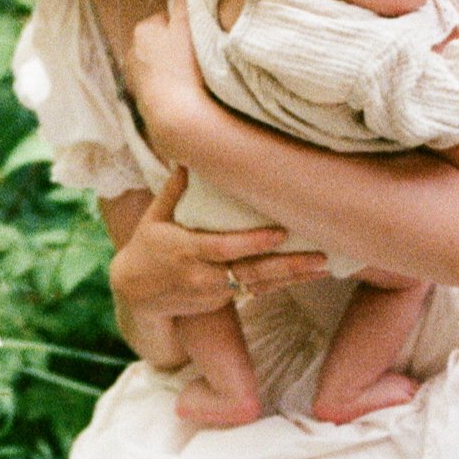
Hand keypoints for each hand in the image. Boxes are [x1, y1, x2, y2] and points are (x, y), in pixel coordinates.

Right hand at [110, 169, 325, 333]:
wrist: (134, 294)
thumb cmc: (147, 247)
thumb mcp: (154, 217)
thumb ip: (173, 189)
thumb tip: (188, 157)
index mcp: (184, 251)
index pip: (222, 248)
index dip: (252, 243)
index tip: (280, 232)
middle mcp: (201, 275)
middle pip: (248, 272)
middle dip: (286, 266)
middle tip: (319, 257)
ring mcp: (213, 292)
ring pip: (258, 285)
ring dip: (292, 277)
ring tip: (323, 266)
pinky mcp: (221, 301)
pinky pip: (256, 292)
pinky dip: (282, 284)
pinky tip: (307, 275)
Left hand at [126, 0, 214, 153]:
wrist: (178, 119)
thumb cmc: (185, 66)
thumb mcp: (187, 21)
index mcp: (142, 31)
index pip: (169, 20)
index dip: (188, 26)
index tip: (202, 39)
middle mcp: (132, 54)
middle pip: (164, 43)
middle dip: (179, 48)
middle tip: (202, 59)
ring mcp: (137, 82)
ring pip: (163, 67)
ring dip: (176, 71)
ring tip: (198, 81)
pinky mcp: (144, 106)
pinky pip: (163, 90)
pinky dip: (173, 91)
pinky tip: (189, 97)